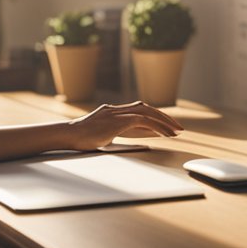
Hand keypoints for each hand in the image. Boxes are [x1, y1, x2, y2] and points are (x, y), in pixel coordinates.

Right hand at [67, 101, 184, 150]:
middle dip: (164, 118)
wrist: (68, 136)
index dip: (155, 117)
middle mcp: (116, 110)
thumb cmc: (82, 139)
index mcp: (113, 112)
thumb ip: (119, 133)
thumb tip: (138, 137)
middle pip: (146, 108)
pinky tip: (164, 135)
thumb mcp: (104, 135)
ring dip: (164, 122)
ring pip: (146, 112)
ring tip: (176, 132)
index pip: (139, 111)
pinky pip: (141, 120)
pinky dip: (156, 126)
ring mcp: (116, 113)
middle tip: (178, 128)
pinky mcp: (116, 121)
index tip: (167, 126)